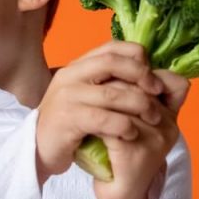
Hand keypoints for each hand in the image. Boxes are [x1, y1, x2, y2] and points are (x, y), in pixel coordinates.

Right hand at [36, 41, 164, 183]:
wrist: (40, 151)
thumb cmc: (72, 125)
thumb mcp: (90, 99)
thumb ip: (112, 85)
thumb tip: (153, 78)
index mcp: (77, 66)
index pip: (111, 47)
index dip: (137, 57)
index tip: (153, 76)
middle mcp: (70, 76)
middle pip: (112, 62)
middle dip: (141, 75)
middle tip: (158, 92)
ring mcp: (66, 97)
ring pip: (112, 93)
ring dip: (140, 105)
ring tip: (154, 118)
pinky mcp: (67, 120)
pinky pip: (103, 119)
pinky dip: (123, 126)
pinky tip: (132, 134)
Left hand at [92, 69, 189, 198]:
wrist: (121, 194)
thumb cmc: (125, 154)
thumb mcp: (138, 123)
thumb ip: (139, 98)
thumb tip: (130, 62)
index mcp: (172, 116)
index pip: (173, 81)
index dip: (146, 73)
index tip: (119, 76)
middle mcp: (169, 126)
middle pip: (142, 86)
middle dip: (115, 81)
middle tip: (95, 85)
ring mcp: (154, 140)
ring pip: (127, 101)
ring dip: (103, 98)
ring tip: (90, 99)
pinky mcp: (136, 154)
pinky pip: (114, 124)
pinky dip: (98, 119)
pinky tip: (87, 119)